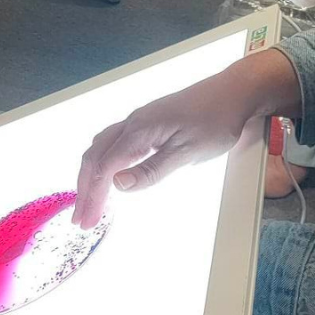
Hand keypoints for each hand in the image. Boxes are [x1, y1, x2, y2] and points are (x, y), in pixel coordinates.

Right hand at [73, 48, 301, 228]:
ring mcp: (138, 122)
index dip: (93, 197)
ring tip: (89, 201)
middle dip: (84, 190)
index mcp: (139, 131)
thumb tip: (117, 184)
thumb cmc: (215, 121)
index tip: (87, 221)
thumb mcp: (187, 152)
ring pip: (100, 149)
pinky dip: (101, 164)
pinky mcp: (146, 123)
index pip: (104, 169)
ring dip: (90, 176)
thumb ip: (151, 169)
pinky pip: (112, 144)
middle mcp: (132, 124)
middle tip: (81, 219)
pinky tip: (107, 174)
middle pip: (95, 158)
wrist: (232, 93)